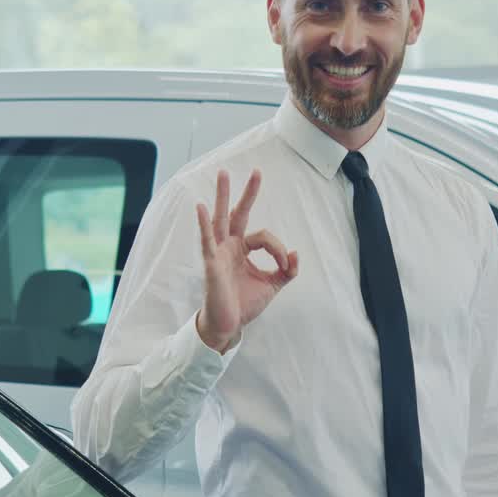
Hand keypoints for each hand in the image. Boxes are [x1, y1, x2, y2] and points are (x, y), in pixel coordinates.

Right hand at [195, 169, 298, 352]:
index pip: (264, 237)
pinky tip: (201, 207)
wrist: (229, 325)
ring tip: (223, 174)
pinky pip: (207, 240)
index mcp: (243, 249)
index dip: (279, 249)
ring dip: (223, 196)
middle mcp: (229, 246)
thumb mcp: (272, 285)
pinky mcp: (211, 263)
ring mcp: (218, 252)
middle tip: (256, 171)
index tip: (286, 264)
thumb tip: (296, 253)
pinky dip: (204, 224)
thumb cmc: (245, 304)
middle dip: (247, 193)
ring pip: (220, 219)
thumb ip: (287, 270)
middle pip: (238, 213)